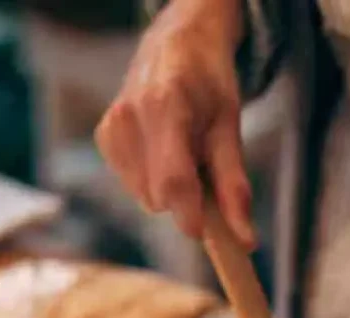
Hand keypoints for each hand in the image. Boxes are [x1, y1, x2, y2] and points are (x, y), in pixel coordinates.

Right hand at [95, 0, 255, 245]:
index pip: (172, 182)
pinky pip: (135, 187)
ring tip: (184, 154)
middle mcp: (129, 117)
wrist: (175, 43)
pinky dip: (154, 181)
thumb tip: (244, 241)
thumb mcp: (230, 128)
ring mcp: (111, 128)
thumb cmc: (208, 83)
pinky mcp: (104, 139)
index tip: (207, 230)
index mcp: (165, 107)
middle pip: (159, 197)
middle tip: (204, 171)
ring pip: (146, 198)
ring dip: (171, 191)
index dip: (190, 216)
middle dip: (187, 200)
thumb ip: (234, 187)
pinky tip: (164, 152)